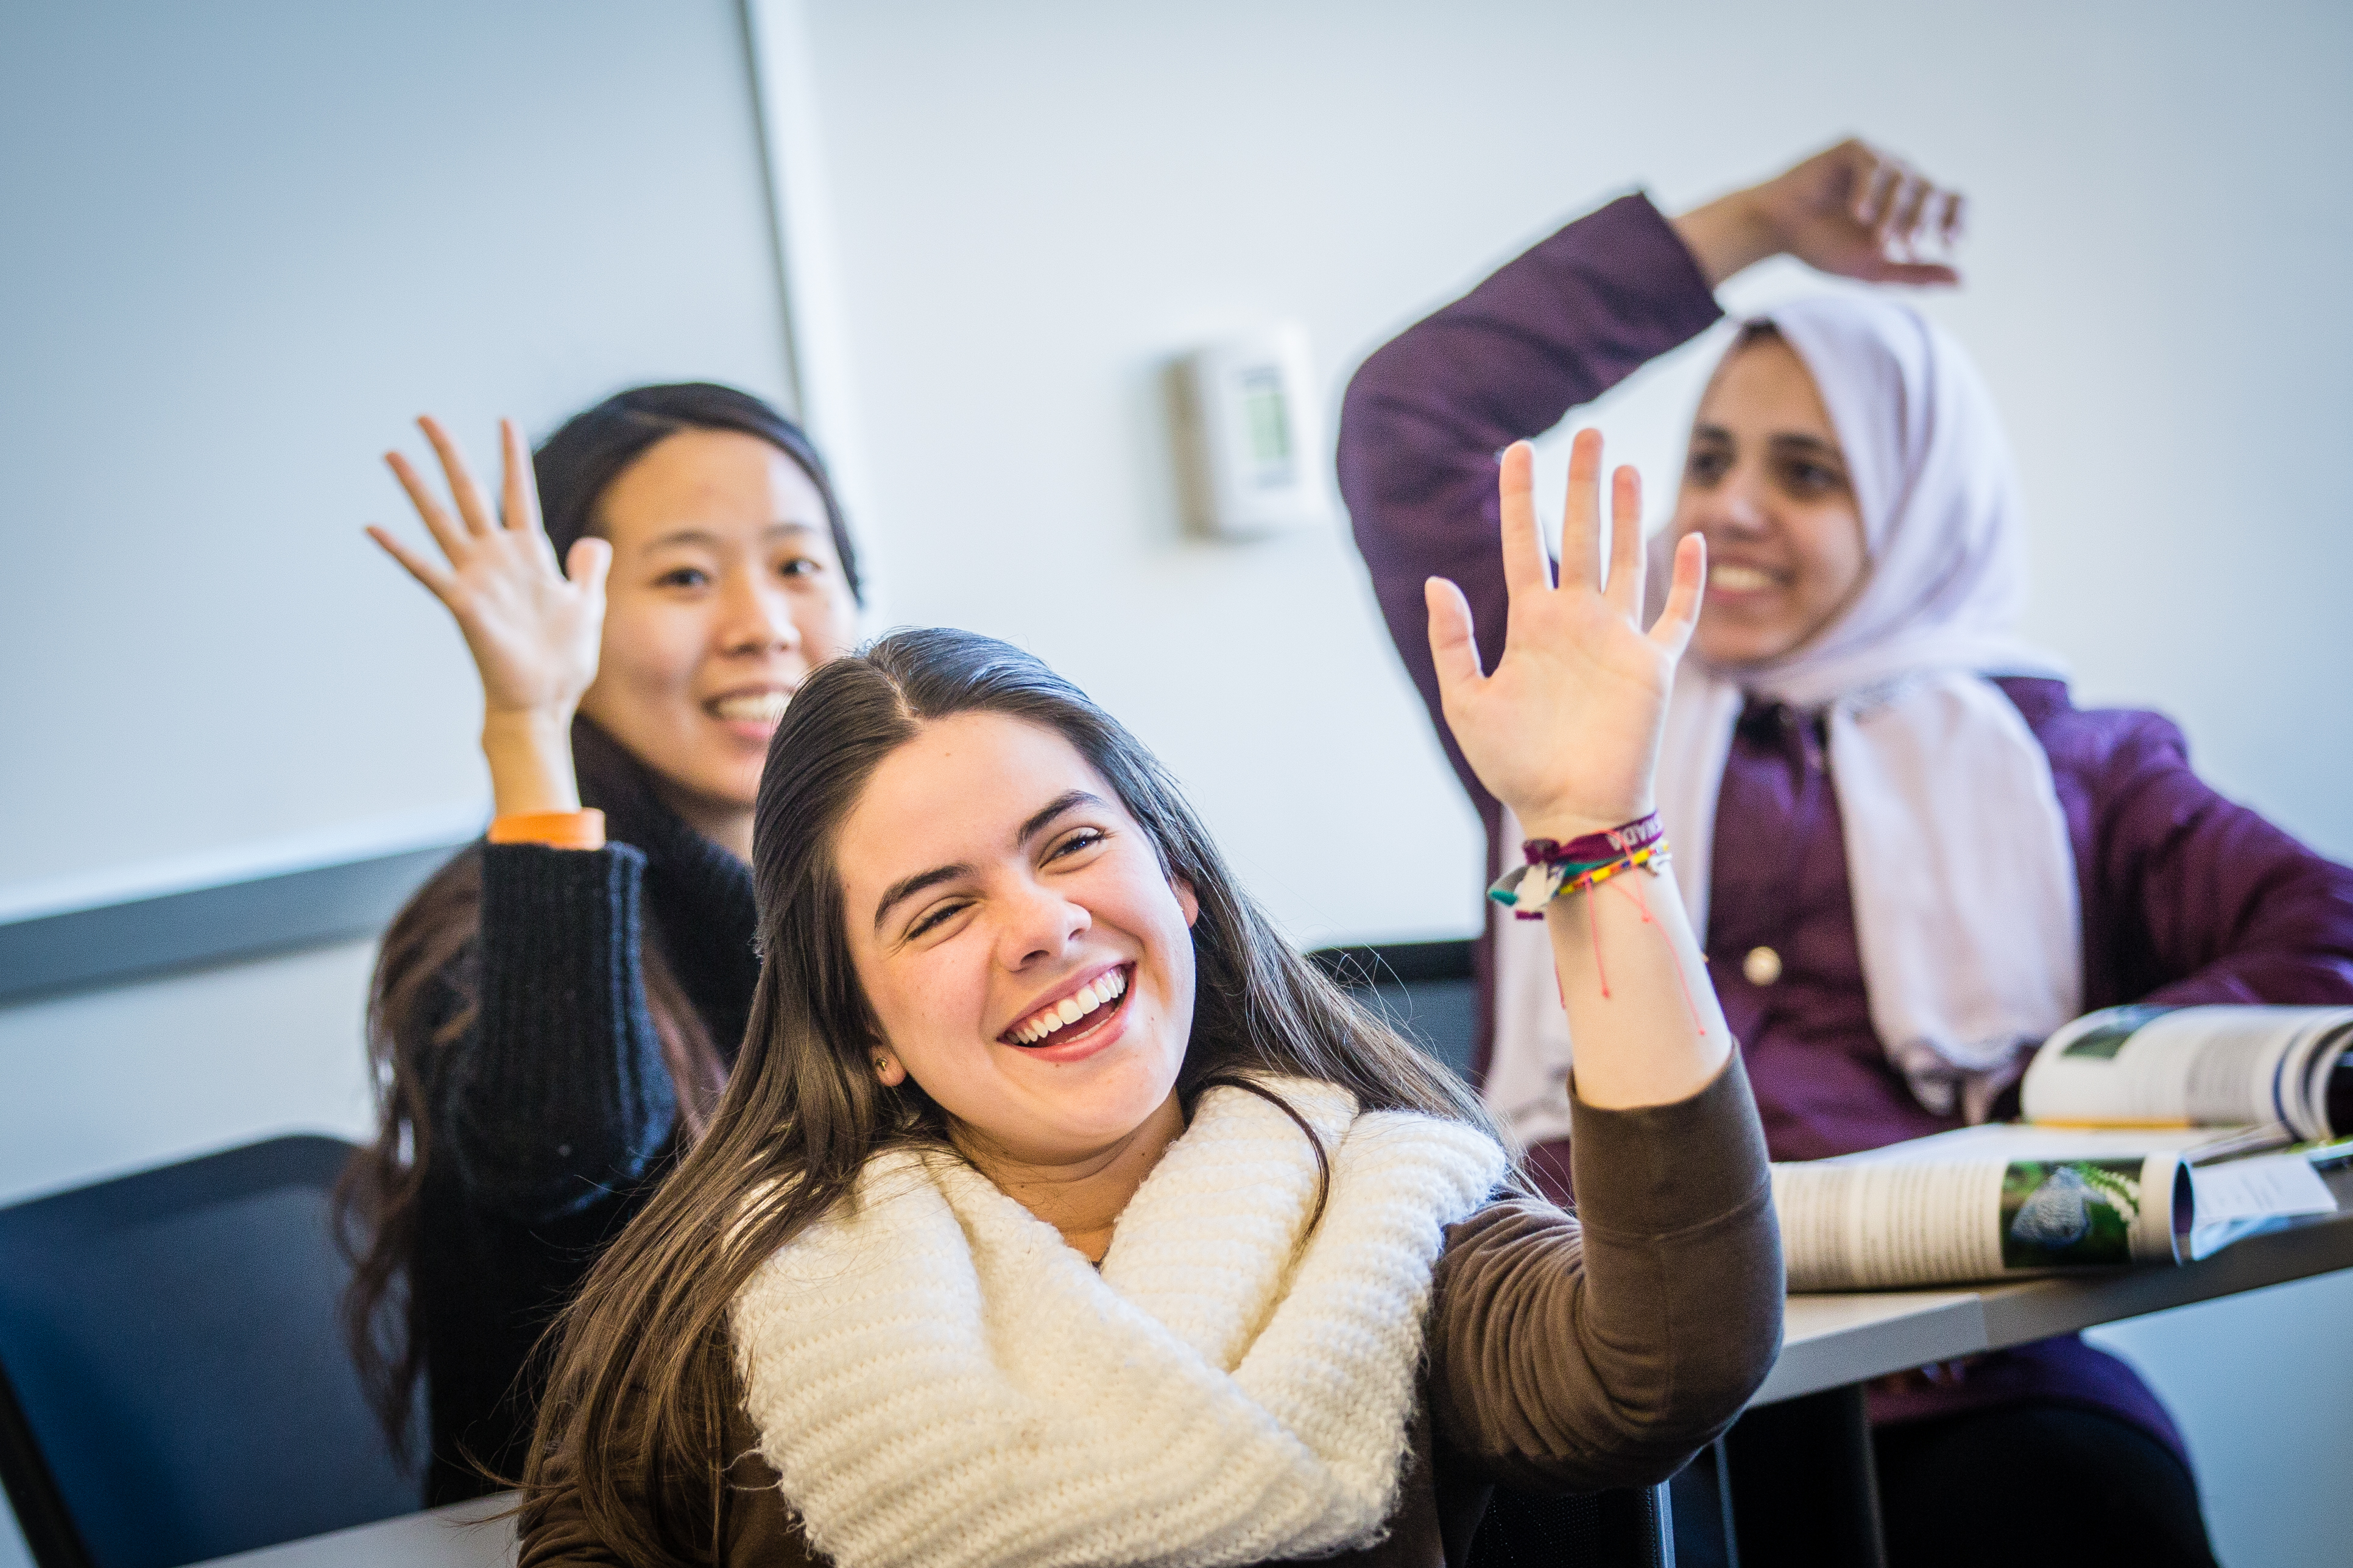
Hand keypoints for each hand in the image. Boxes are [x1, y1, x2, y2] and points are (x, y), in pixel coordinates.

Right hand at [367, 416, 610, 815]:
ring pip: (442, 521)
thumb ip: (589, 570)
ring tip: (392, 453)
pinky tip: (374, 527)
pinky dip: (400, 550)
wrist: (546, 701)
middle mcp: (496, 559)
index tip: (505, 420)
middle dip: (449, 455)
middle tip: (424, 417)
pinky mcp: (463, 604)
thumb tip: (594, 541)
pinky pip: (427, 571)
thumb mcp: (587, 605)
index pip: (518, 492)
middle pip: (471, 493)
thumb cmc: (565, 660)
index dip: (512, 457)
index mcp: (529, 555)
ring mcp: (476, 578)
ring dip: (416, 488)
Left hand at [1424, 432, 1703, 842]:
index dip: (1519, 497)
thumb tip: (1437, 581)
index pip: (1523, 545)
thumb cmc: (1516, 766)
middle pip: (1580, 536)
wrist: (1573, 811)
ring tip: (1627, 466)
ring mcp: (1618, 640)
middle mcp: (1576, 622)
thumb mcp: (1467, 702)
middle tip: (1588, 434)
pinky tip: (1691, 540)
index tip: (1516, 449)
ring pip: (1627, 560)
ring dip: (1628, 515)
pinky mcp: (1654, 666)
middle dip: (1583, 485)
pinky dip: (1689, 580)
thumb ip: (1452, 642)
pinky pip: (1678, 615)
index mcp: (1531, 626)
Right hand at [1674, 137, 1964, 289]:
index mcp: (1909, 204)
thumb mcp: (1874, 269)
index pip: (1951, 201)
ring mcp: (1877, 160)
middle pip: (1933, 191)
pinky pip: (1876, 164)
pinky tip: (1856, 214)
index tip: (1947, 244)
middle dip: (1920, 223)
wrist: (1776, 231)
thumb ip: (1917, 273)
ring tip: (1877, 239)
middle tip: (1901, 248)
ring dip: (1896, 213)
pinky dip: (1870, 192)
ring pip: (1907, 178)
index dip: (1956, 220)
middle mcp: (1899, 178)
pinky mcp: (1853, 149)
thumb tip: (1964, 280)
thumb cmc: (1822, 247)